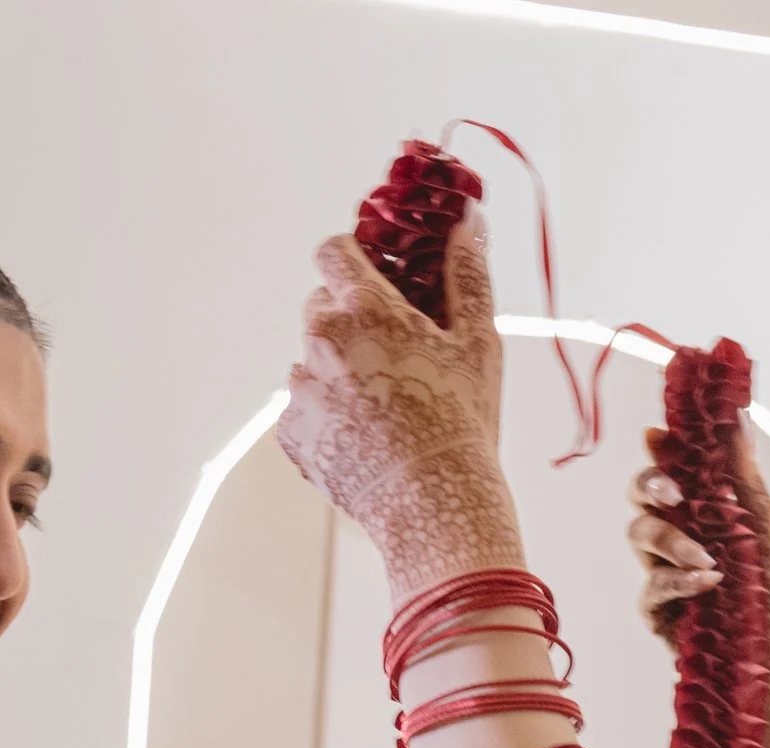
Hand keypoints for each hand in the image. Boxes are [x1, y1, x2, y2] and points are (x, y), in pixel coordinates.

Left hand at [278, 210, 522, 602]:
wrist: (436, 506)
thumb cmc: (463, 421)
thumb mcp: (477, 341)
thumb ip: (467, 273)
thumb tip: (468, 219)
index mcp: (364, 308)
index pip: (333, 251)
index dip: (353, 258)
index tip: (374, 275)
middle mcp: (320, 341)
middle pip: (321, 305)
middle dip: (351, 317)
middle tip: (394, 350)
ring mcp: (301, 389)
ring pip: (313, 360)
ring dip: (340, 369)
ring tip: (386, 407)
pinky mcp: (292, 433)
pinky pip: (306, 408)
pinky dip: (330, 414)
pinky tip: (369, 437)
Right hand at [625, 429, 769, 747]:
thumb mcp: (768, 534)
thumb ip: (743, 479)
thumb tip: (737, 416)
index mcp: (709, 513)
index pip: (675, 468)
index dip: (662, 448)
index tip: (660, 435)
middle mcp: (681, 538)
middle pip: (642, 496)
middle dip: (649, 486)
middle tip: (673, 495)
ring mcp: (665, 574)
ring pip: (638, 534)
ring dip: (670, 539)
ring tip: (708, 560)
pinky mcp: (657, 613)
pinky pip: (649, 584)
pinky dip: (677, 580)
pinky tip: (706, 584)